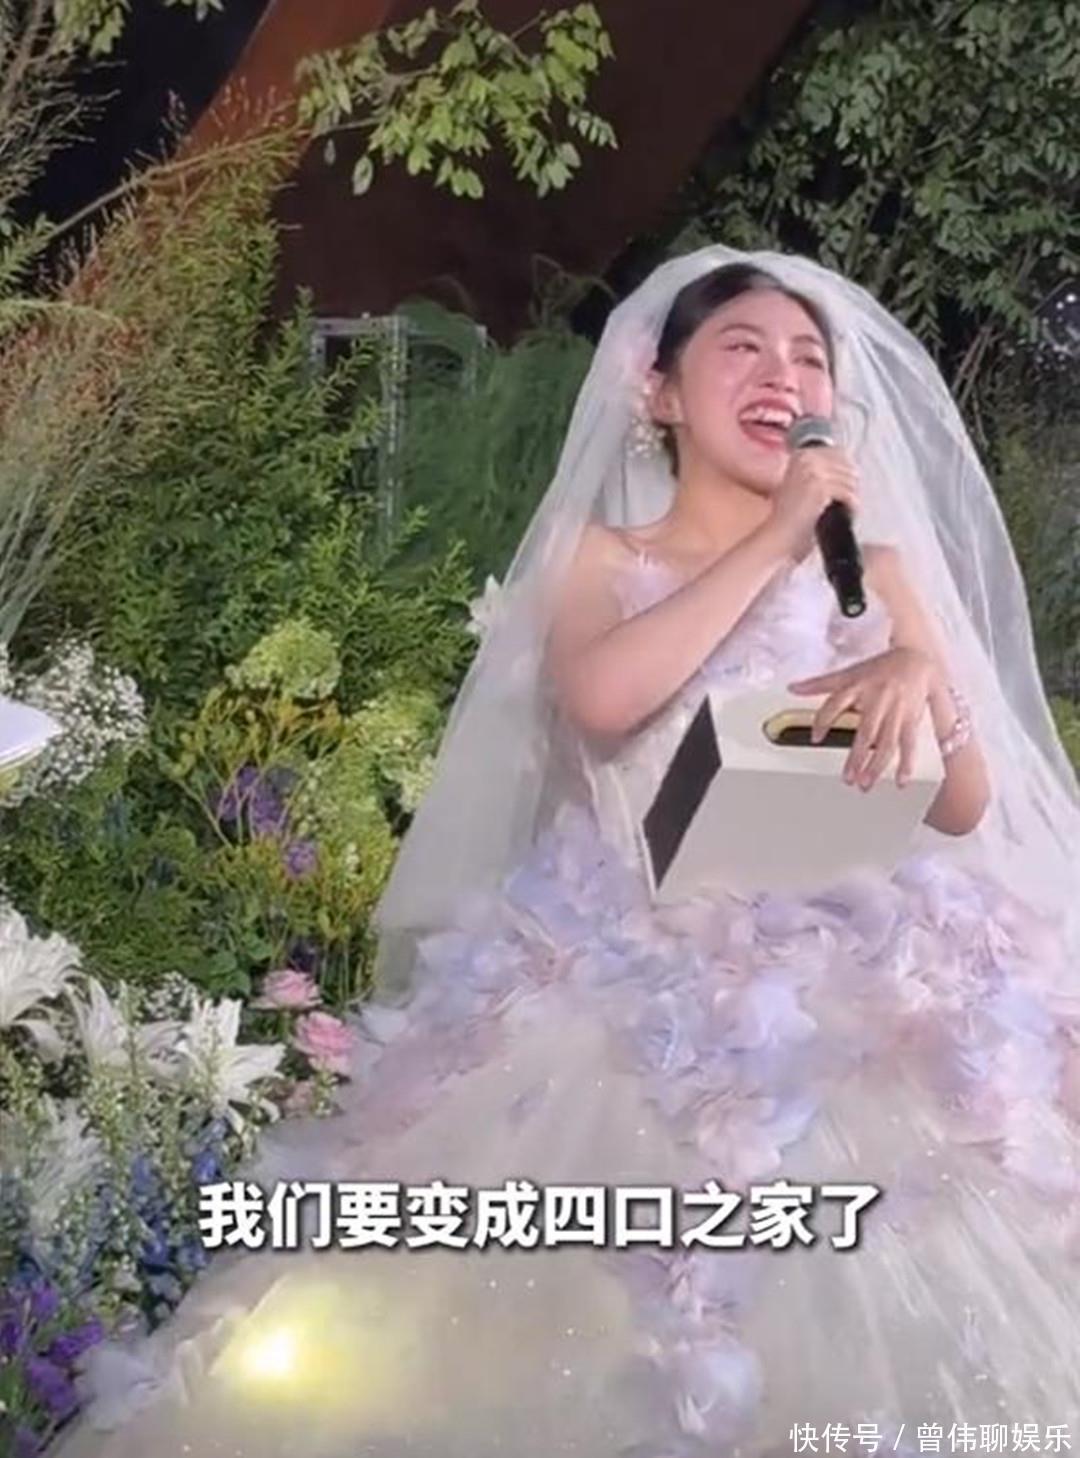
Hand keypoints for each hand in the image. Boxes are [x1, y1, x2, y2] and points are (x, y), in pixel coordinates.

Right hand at [769, 444, 859, 559]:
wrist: (779, 537)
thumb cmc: (788, 519)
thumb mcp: (799, 485)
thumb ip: (819, 473)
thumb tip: (849, 471)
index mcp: (801, 454)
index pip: (839, 453)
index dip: (847, 472)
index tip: (848, 487)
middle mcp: (807, 458)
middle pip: (847, 466)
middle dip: (851, 485)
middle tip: (848, 502)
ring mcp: (813, 472)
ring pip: (850, 480)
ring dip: (852, 498)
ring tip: (847, 510)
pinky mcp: (821, 488)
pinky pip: (848, 494)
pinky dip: (852, 507)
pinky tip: (848, 515)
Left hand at [788, 647, 940, 789]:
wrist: (916, 658)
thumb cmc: (880, 667)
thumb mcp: (849, 673)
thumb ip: (820, 684)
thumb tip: (793, 688)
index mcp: (859, 687)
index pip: (836, 703)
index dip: (824, 720)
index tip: (815, 738)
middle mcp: (878, 701)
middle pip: (867, 732)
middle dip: (857, 757)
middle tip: (848, 778)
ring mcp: (896, 711)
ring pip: (888, 743)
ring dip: (877, 766)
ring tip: (865, 784)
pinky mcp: (912, 719)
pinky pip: (909, 744)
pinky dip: (906, 764)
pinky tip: (899, 781)